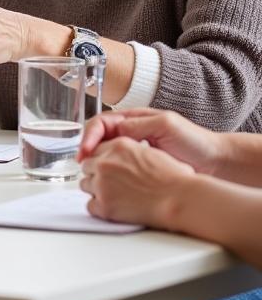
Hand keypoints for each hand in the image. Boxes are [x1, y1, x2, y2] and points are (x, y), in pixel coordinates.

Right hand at [78, 108, 223, 173]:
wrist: (217, 162)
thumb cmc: (195, 141)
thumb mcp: (165, 125)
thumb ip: (138, 124)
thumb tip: (114, 131)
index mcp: (134, 119)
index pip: (102, 123)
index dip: (90, 135)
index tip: (85, 151)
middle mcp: (130, 133)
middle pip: (98, 137)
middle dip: (86, 149)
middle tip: (82, 164)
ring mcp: (135, 150)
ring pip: (105, 153)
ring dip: (95, 161)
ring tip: (90, 173)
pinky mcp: (140, 168)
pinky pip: (118, 167)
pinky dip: (109, 173)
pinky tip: (108, 180)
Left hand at [79, 137, 194, 228]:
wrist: (180, 199)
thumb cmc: (175, 179)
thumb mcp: (150, 152)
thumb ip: (130, 151)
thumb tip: (123, 158)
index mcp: (118, 146)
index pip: (95, 149)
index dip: (101, 159)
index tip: (105, 167)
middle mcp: (106, 162)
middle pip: (87, 166)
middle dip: (97, 174)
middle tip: (111, 183)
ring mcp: (102, 184)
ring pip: (85, 184)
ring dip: (97, 190)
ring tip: (115, 195)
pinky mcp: (104, 205)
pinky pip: (90, 205)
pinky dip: (99, 208)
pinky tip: (114, 208)